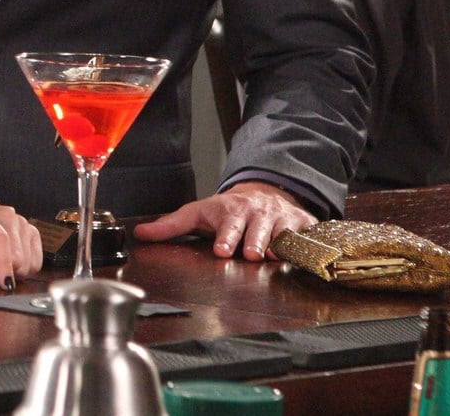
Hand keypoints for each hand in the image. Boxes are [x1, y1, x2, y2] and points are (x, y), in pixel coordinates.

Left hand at [0, 195, 41, 288]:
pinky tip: (7, 262)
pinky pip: (36, 262)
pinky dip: (23, 269)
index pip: (0, 240)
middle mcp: (8, 218)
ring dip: (11, 272)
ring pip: (28, 263)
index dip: (3, 263)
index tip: (4, 283)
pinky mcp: (33, 232)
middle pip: (17, 258)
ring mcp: (24, 224)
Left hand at [131, 180, 314, 259]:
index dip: (225, 237)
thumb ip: (170, 226)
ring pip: (282, 232)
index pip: (227, 225)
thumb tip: (140, 234)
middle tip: (251, 254)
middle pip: (256, 228)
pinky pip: (308, 234)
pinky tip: (307, 252)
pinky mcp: (303, 224)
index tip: (221, 250)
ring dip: (279, 244)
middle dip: (254, 240)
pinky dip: (308, 242)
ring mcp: (281, 218)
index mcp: (230, 211)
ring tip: (274, 256)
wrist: (264, 193)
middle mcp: (256, 213)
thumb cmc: (227, 210)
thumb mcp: (198, 214)